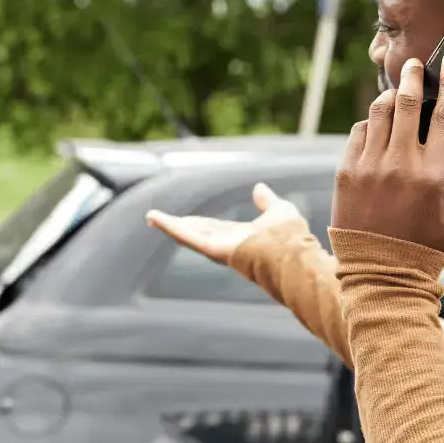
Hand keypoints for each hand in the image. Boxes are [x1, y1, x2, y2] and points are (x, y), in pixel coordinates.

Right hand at [146, 182, 304, 263]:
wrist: (292, 255)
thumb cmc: (291, 238)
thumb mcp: (279, 211)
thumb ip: (267, 201)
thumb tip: (259, 187)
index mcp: (243, 238)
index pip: (217, 229)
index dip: (202, 223)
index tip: (188, 219)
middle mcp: (228, 245)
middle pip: (199, 233)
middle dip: (181, 226)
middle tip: (161, 219)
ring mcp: (219, 249)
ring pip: (189, 235)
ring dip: (169, 226)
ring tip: (151, 217)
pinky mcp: (213, 249)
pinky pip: (187, 237)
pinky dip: (170, 227)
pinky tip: (155, 218)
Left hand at [332, 52, 443, 253]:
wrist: (380, 271)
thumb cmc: (427, 244)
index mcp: (431, 172)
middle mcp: (398, 164)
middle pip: (407, 103)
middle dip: (412, 77)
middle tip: (414, 64)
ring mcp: (368, 167)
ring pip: (378, 113)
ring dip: (389, 96)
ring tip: (396, 91)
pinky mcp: (345, 173)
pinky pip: (358, 133)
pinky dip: (369, 123)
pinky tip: (378, 124)